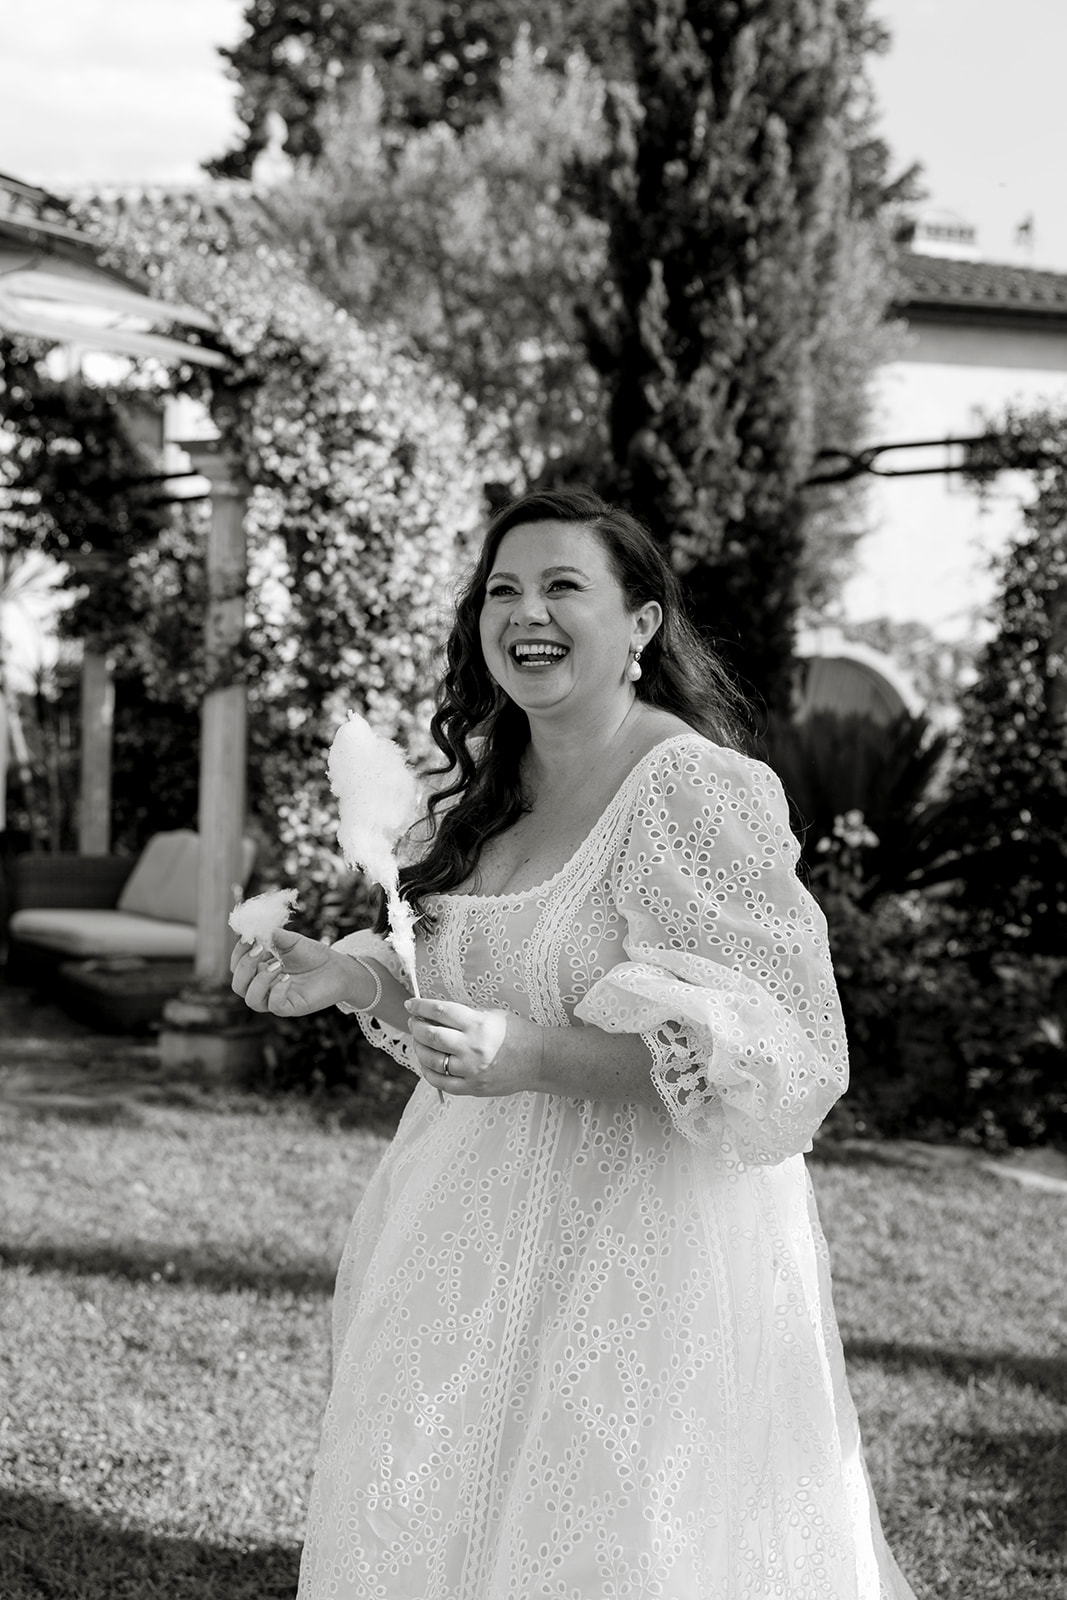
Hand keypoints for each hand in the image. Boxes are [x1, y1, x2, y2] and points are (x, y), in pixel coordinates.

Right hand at [230, 927, 370, 1016]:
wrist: (338, 967)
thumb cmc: (312, 955)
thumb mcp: (290, 940)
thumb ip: (271, 934)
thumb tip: (253, 925)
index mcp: (259, 971)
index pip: (236, 967)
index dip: (238, 953)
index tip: (249, 938)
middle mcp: (265, 987)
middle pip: (238, 986)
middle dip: (245, 966)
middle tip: (261, 949)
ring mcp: (277, 998)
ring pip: (252, 1000)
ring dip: (260, 980)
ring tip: (278, 965)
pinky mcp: (292, 1007)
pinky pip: (275, 1006)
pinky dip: (277, 992)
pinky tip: (288, 978)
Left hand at [405, 997, 544, 1096]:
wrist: (539, 1060)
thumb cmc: (517, 1033)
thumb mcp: (492, 1015)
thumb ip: (465, 1015)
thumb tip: (435, 1014)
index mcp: (478, 1024)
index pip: (440, 1011)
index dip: (421, 1006)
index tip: (411, 1004)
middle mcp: (472, 1047)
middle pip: (431, 1036)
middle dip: (416, 1027)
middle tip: (413, 1022)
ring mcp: (471, 1070)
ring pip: (431, 1060)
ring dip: (419, 1048)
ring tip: (418, 1041)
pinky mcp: (473, 1088)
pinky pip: (441, 1082)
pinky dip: (428, 1072)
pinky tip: (426, 1063)